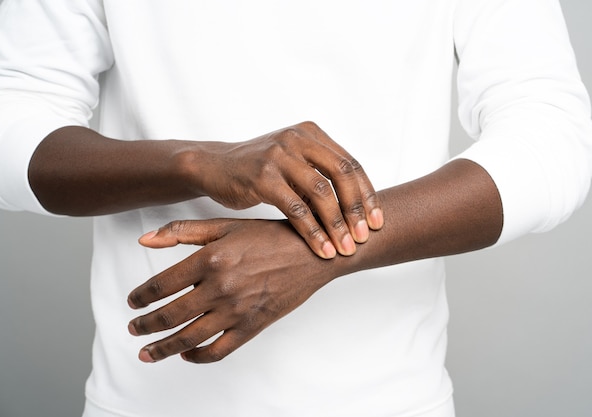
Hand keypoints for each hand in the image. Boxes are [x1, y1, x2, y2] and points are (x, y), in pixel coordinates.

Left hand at [127, 218, 338, 362]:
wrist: (312, 254)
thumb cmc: (271, 237)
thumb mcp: (226, 226)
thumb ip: (183, 232)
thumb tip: (144, 239)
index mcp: (209, 258)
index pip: (160, 285)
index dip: (141, 297)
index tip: (133, 302)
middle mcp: (219, 287)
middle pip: (169, 316)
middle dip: (145, 326)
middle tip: (134, 328)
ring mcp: (236, 311)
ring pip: (188, 338)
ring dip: (162, 348)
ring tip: (147, 353)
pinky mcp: (252, 327)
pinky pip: (218, 351)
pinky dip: (198, 357)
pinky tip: (187, 354)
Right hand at [187, 121, 382, 257]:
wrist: (213, 166)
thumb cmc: (256, 170)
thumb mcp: (292, 165)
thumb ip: (319, 177)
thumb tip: (357, 209)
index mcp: (311, 134)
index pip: (350, 164)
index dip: (367, 194)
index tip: (378, 221)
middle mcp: (298, 139)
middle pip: (342, 175)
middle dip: (357, 209)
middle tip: (366, 236)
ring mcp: (279, 156)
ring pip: (321, 192)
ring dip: (337, 224)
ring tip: (345, 248)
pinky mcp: (262, 177)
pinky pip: (295, 208)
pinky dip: (312, 231)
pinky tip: (321, 248)